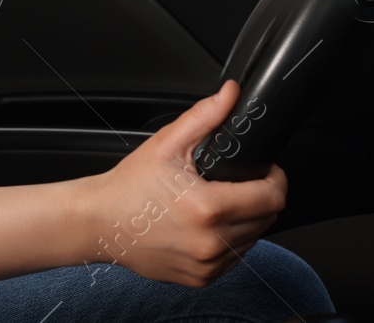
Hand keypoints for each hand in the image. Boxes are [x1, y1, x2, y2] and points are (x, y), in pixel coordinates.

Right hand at [77, 80, 286, 285]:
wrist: (99, 222)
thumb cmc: (129, 186)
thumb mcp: (166, 144)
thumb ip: (205, 117)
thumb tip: (230, 94)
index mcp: (208, 208)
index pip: (272, 197)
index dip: (274, 178)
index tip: (264, 170)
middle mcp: (212, 242)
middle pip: (268, 219)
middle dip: (260, 197)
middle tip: (235, 182)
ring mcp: (208, 265)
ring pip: (254, 239)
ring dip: (246, 220)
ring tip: (217, 202)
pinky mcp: (202, 279)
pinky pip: (234, 258)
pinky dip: (228, 240)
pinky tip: (205, 225)